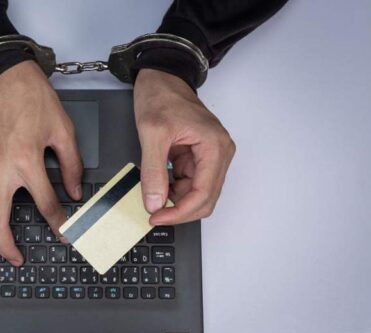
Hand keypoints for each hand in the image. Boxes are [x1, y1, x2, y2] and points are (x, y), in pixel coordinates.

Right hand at [0, 61, 82, 265]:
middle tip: (16, 259)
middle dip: (8, 246)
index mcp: (27, 161)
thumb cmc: (32, 98)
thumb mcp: (63, 130)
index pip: (45, 205)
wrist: (3, 76)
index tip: (63, 235)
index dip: (57, 225)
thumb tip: (75, 191)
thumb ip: (71, 165)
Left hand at [133, 69, 235, 224]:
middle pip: (205, 199)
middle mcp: (219, 153)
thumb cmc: (162, 96)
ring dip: (176, 200)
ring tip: (152, 193)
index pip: (204, 194)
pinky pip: (188, 183)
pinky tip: (158, 184)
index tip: (157, 217)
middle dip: (179, 210)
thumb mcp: (151, 134)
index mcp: (215, 147)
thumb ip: (153, 172)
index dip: (180, 212)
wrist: (161, 78)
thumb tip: (155, 202)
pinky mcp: (198, 157)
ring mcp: (210, 156)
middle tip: (154, 213)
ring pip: (197, 194)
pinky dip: (173, 189)